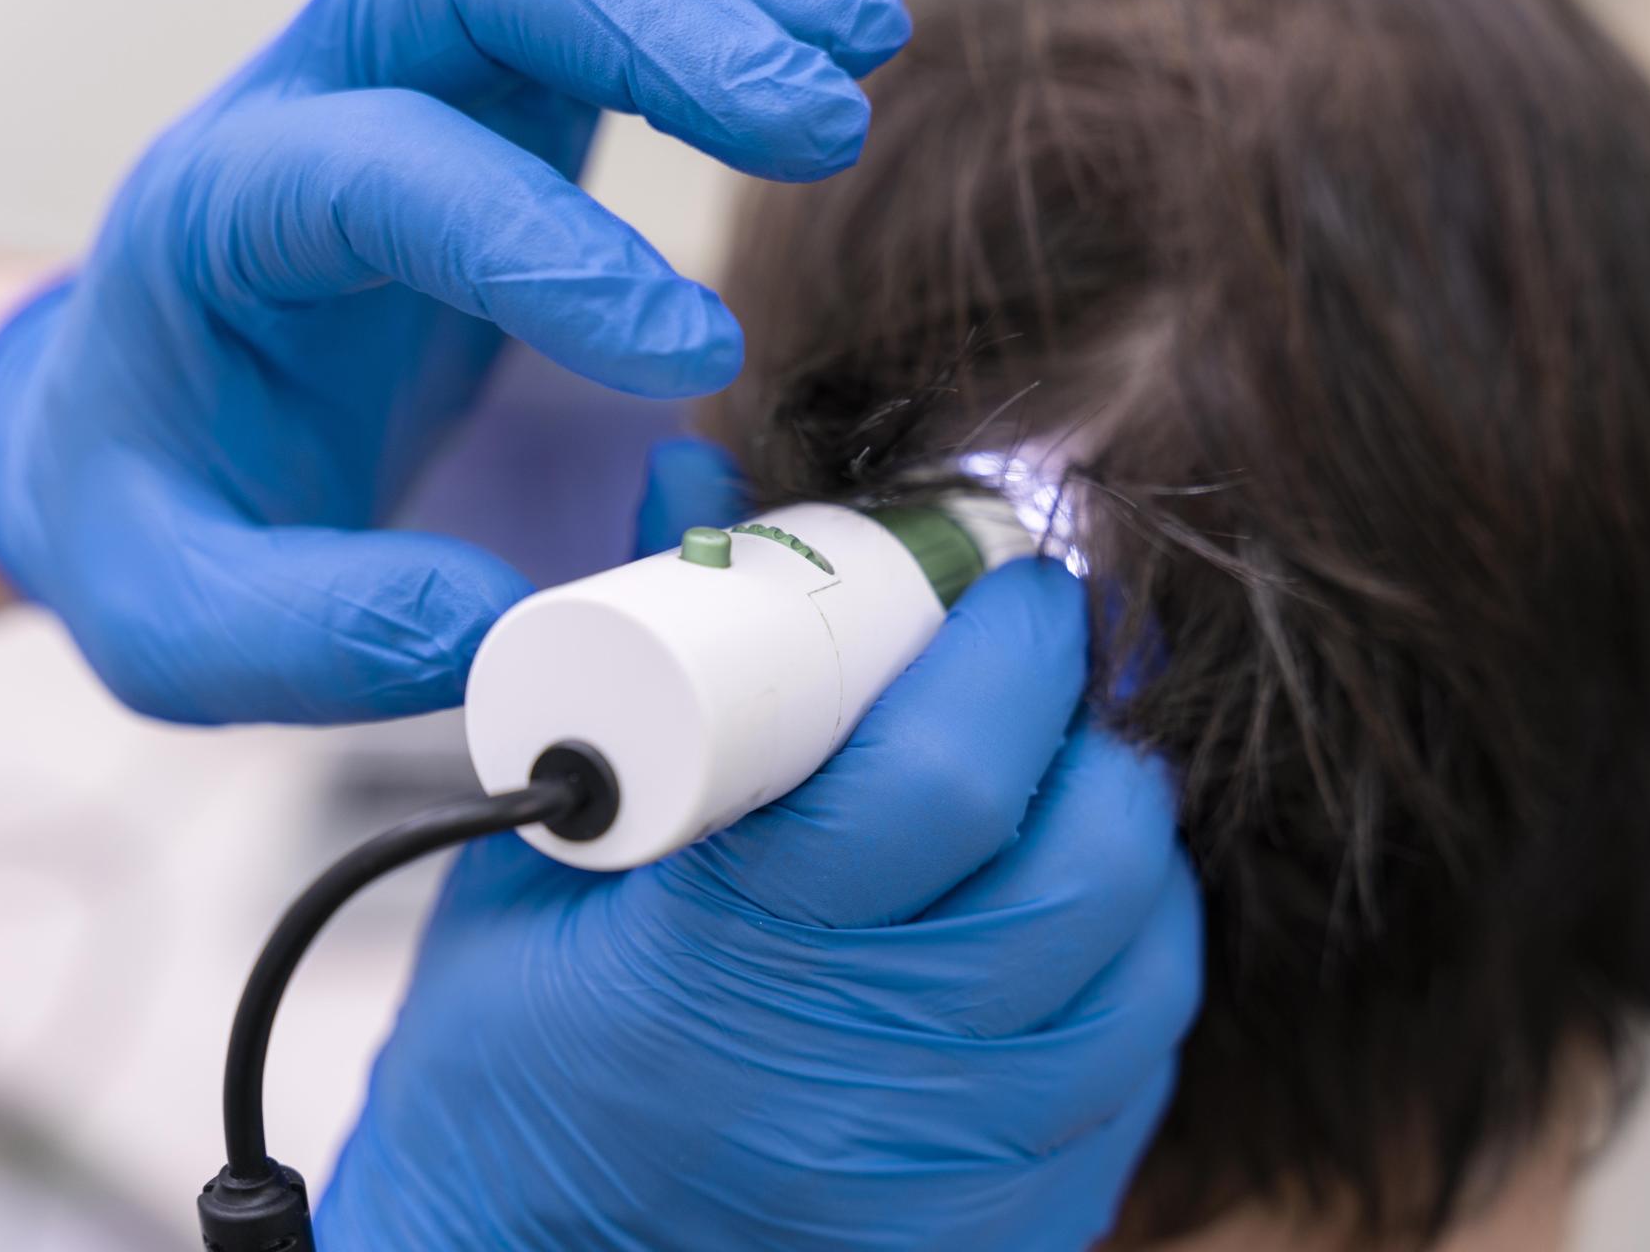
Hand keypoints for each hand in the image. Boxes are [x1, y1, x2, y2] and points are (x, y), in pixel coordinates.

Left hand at [0, 0, 910, 723]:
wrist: (143, 441)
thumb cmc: (158, 522)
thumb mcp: (187, 625)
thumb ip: (329, 629)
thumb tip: (505, 621)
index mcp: (223, 226)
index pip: (385, 169)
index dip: (545, 242)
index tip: (694, 359)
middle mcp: (316, 114)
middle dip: (655, 27)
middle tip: (818, 125)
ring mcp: (417, 92)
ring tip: (866, 40)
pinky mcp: (502, 113)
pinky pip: (608, 14)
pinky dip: (727, 4)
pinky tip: (841, 32)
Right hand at [312, 444, 1203, 1249]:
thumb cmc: (510, 1068)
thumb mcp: (536, 864)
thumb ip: (639, 659)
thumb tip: (698, 473)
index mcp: (729, 960)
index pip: (937, 776)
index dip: (1006, 650)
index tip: (1012, 580)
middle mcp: (866, 1076)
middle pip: (1082, 861)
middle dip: (1088, 727)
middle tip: (1042, 670)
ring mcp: (954, 1173)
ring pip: (1140, 957)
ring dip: (1123, 836)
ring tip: (1058, 780)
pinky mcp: (1009, 1231)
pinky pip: (1139, 1062)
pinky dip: (1127, 958)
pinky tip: (1063, 914)